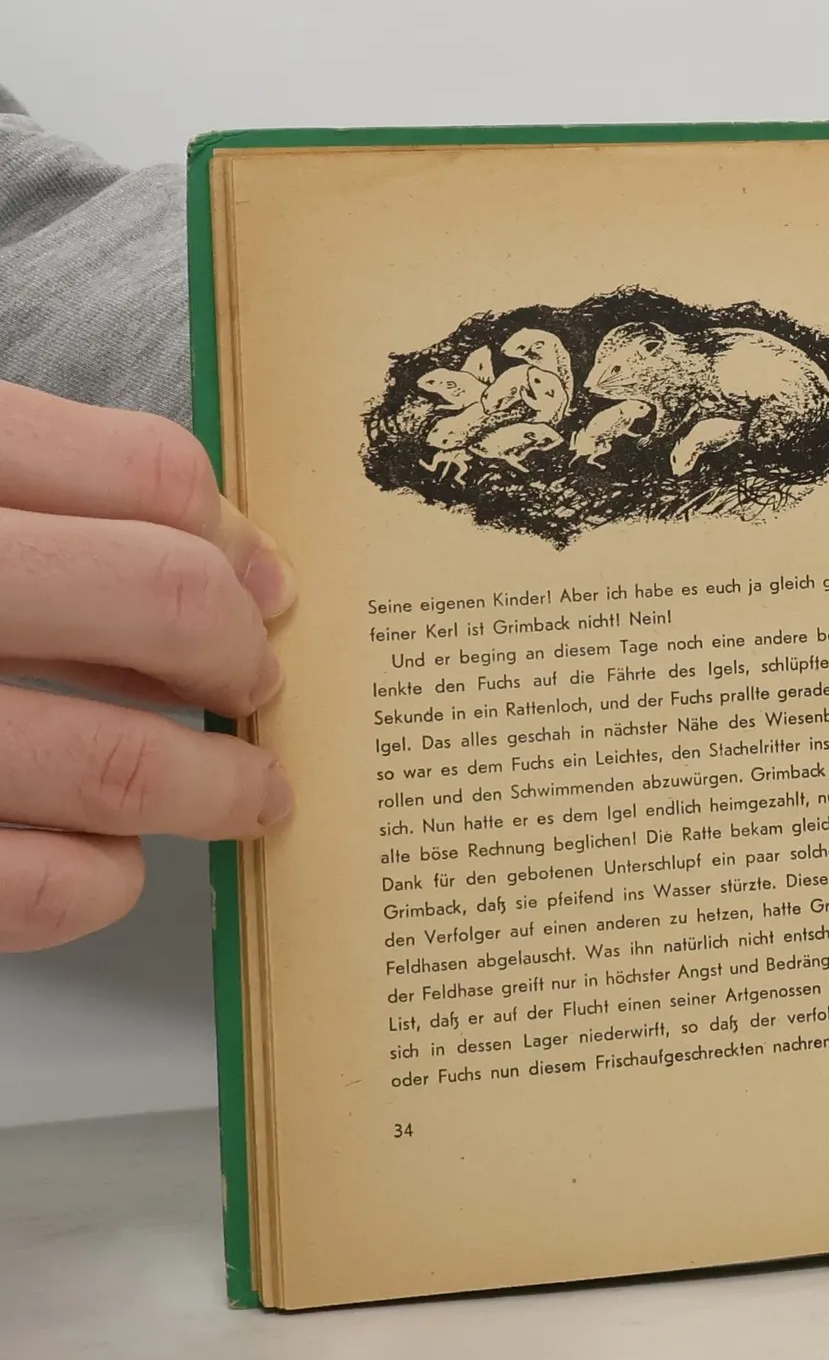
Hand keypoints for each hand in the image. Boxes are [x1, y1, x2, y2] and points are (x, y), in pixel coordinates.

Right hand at [0, 381, 294, 949]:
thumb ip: (37, 482)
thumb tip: (230, 557)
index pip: (137, 474)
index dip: (229, 535)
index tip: (260, 583)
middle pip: (159, 603)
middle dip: (240, 655)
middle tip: (255, 683)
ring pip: (120, 762)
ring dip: (219, 786)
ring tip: (247, 791)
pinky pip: (37, 886)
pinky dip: (107, 879)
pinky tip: (108, 860)